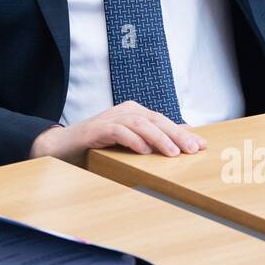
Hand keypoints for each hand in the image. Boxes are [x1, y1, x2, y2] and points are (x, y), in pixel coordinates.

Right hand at [29, 101, 205, 165]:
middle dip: (176, 135)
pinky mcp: (96, 129)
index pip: (164, 120)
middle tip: (192, 150)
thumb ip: (155, 137)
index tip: (201, 146)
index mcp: (134, 112)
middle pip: (155, 119)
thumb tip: (186, 135)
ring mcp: (110, 118)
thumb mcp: (130, 142)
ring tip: (173, 153)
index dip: (183, 132)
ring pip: (140, 123)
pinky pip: (118, 131)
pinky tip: (144, 150)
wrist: (62, 146)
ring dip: (158, 138)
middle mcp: (124, 111)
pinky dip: (132, 140)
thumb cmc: (98, 145)